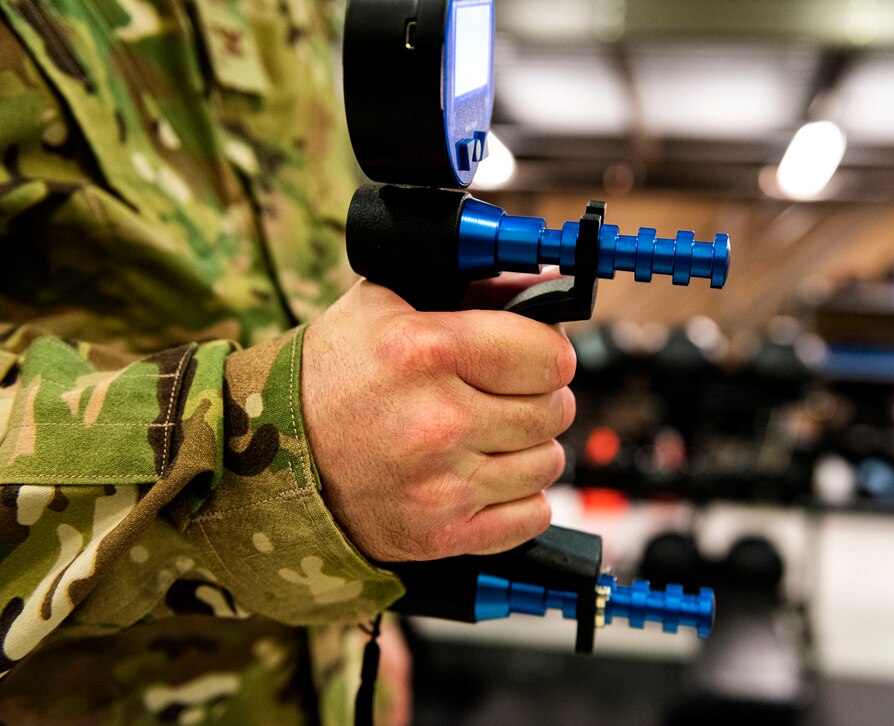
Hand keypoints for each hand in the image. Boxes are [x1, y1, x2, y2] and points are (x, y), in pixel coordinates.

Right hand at [300, 279, 575, 561]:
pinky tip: (483, 477)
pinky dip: (518, 499)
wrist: (272, 457)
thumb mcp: (386, 302)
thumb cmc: (334, 374)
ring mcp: (441, 486)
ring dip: (529, 449)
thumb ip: (472, 287)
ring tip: (488, 437)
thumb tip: (546, 283)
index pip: (550, 356)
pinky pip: (532, 516)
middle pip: (553, 411)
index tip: (532, 357)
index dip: (548, 353)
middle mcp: (438, 422)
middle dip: (539, 399)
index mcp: (426, 351)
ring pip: (548, 464)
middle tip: (506, 396)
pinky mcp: (442, 536)